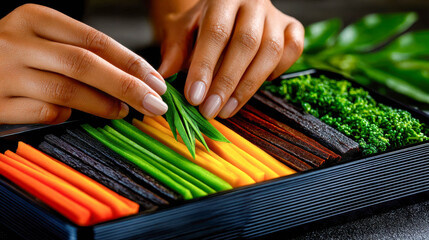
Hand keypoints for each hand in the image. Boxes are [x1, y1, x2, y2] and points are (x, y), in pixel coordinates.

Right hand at [0, 4, 166, 124]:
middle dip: (127, 86)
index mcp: (34, 18)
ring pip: (67, 91)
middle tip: (155, 103)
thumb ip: (77, 52)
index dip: (131, 63)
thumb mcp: (42, 40)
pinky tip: (72, 115)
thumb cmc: (13, 54)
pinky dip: (65, 115)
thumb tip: (129, 78)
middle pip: (85, 64)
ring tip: (123, 111)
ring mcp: (4, 72)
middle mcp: (18, 41)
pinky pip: (44, 112)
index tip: (156, 81)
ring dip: (103, 105)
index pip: (94, 40)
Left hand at [156, 0, 303, 118]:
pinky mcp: (292, 27)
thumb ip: (175, 49)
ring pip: (271, 51)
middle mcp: (253, 2)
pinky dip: (279, 70)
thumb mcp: (182, 30)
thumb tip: (164, 76)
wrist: (225, 9)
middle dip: (226, 82)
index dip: (205, 67)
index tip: (194, 98)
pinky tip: (258, 85)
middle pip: (246, 43)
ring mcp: (275, 15)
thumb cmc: (202, 22)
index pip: (216, 32)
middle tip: (209, 110)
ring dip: (248, 86)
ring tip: (226, 109)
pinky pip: (293, 50)